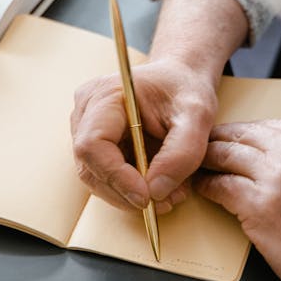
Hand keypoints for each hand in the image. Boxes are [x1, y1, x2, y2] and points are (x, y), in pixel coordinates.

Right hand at [70, 57, 219, 212]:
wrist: (179, 78)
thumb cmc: (185, 89)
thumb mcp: (197, 116)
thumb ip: (181, 153)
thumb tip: (155, 192)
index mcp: (105, 95)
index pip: (92, 146)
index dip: (116, 177)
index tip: (147, 197)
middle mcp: (86, 110)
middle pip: (90, 166)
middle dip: (125, 192)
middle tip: (164, 202)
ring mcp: (84, 126)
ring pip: (95, 175)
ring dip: (127, 194)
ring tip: (166, 195)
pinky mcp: (93, 140)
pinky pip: (103, 173)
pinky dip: (128, 187)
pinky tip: (156, 185)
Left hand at [194, 119, 280, 280]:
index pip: (267, 124)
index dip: (242, 133)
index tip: (228, 138)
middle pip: (242, 136)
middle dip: (217, 141)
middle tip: (201, 148)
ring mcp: (277, 177)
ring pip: (225, 156)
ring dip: (206, 161)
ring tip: (195, 167)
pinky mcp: (258, 205)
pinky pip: (220, 186)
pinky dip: (207, 187)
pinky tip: (203, 189)